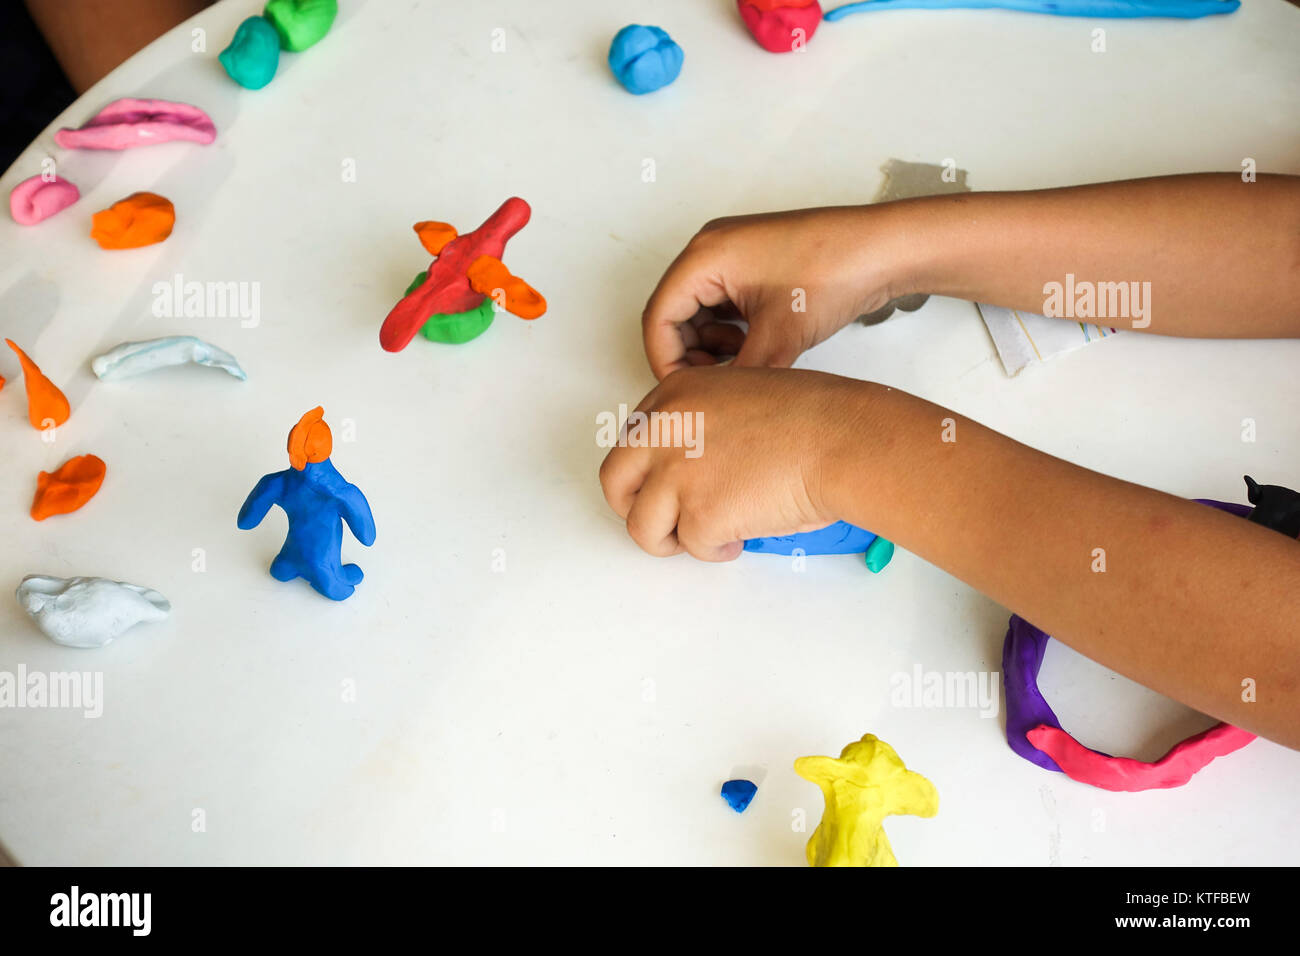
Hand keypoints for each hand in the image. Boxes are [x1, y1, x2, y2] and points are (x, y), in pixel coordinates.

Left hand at [599, 365, 877, 560]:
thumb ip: (704, 423)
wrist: (841, 440)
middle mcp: (664, 430)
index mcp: (674, 394)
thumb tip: (695, 465)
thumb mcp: (739, 396)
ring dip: (673, 538)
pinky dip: (714, 550)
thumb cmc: (813, 419)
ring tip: (710, 536)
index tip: (665, 487)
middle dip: (635, 508)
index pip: (633, 440)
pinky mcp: (698, 515)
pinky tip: (741, 538)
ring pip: (642, 526)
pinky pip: (691, 547)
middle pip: (616, 481)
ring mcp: (676, 474)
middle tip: (664, 524)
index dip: (648, 471)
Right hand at [641, 206, 908, 379]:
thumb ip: (738, 378)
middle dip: (689, 354)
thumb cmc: (835, 272)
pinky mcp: (753, 265)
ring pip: (698, 313)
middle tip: (714, 385)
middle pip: (674, 314)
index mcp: (704, 256)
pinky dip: (730, 332)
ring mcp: (732, 255)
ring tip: (741, 367)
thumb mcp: (778, 338)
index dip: (666, 361)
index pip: (658, 317)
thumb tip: (716, 411)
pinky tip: (754, 351)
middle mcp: (711, 249)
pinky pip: (723, 305)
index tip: (685, 393)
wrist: (884, 250)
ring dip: (711, 346)